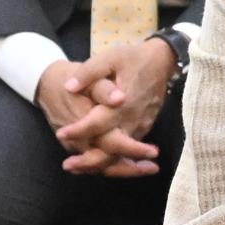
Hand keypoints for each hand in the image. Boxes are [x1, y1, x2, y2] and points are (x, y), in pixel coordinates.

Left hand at [49, 36, 174, 177]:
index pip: (98, 123)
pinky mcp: (144, 128)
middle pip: (111, 148)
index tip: (61, 134)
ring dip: (100, 164)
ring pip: (121, 153)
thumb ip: (89, 72)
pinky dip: (113, 159)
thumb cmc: (133, 58)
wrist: (163, 61)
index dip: (79, 130)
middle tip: (68, 165)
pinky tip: (96, 162)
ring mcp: (140, 126)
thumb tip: (69, 87)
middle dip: (90, 160)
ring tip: (76, 167)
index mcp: (122, 103)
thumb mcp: (109, 57)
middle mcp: (132, 119)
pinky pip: (128, 149)